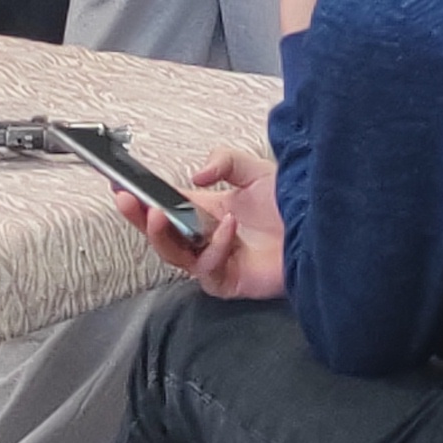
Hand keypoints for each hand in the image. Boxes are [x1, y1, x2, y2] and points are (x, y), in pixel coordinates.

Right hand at [126, 144, 283, 299]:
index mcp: (207, 211)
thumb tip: (195, 177)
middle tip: (127, 199)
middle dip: (139, 217)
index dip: (141, 197)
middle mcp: (205, 237)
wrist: (321, 229)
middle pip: (161, 233)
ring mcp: (214, 261)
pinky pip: (207, 267)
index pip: (165, 206)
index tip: (121, 184)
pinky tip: (227, 226)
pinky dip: (214, 245)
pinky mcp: (227, 281)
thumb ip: (226, 161)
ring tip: (159, 213)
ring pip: (174, 255)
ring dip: (163, 234)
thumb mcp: (256, 171)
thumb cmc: (294, 205)